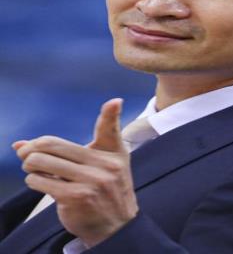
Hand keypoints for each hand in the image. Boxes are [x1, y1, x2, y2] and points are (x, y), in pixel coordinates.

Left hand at [13, 98, 138, 247]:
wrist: (117, 225)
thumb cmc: (106, 189)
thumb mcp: (102, 165)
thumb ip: (68, 152)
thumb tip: (20, 145)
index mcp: (113, 152)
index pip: (111, 128)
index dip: (112, 112)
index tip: (115, 101)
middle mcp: (104, 164)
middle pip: (54, 144)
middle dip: (33, 149)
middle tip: (27, 153)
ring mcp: (91, 181)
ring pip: (41, 162)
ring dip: (30, 166)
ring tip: (35, 170)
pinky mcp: (76, 197)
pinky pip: (41, 181)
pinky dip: (34, 181)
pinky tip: (41, 183)